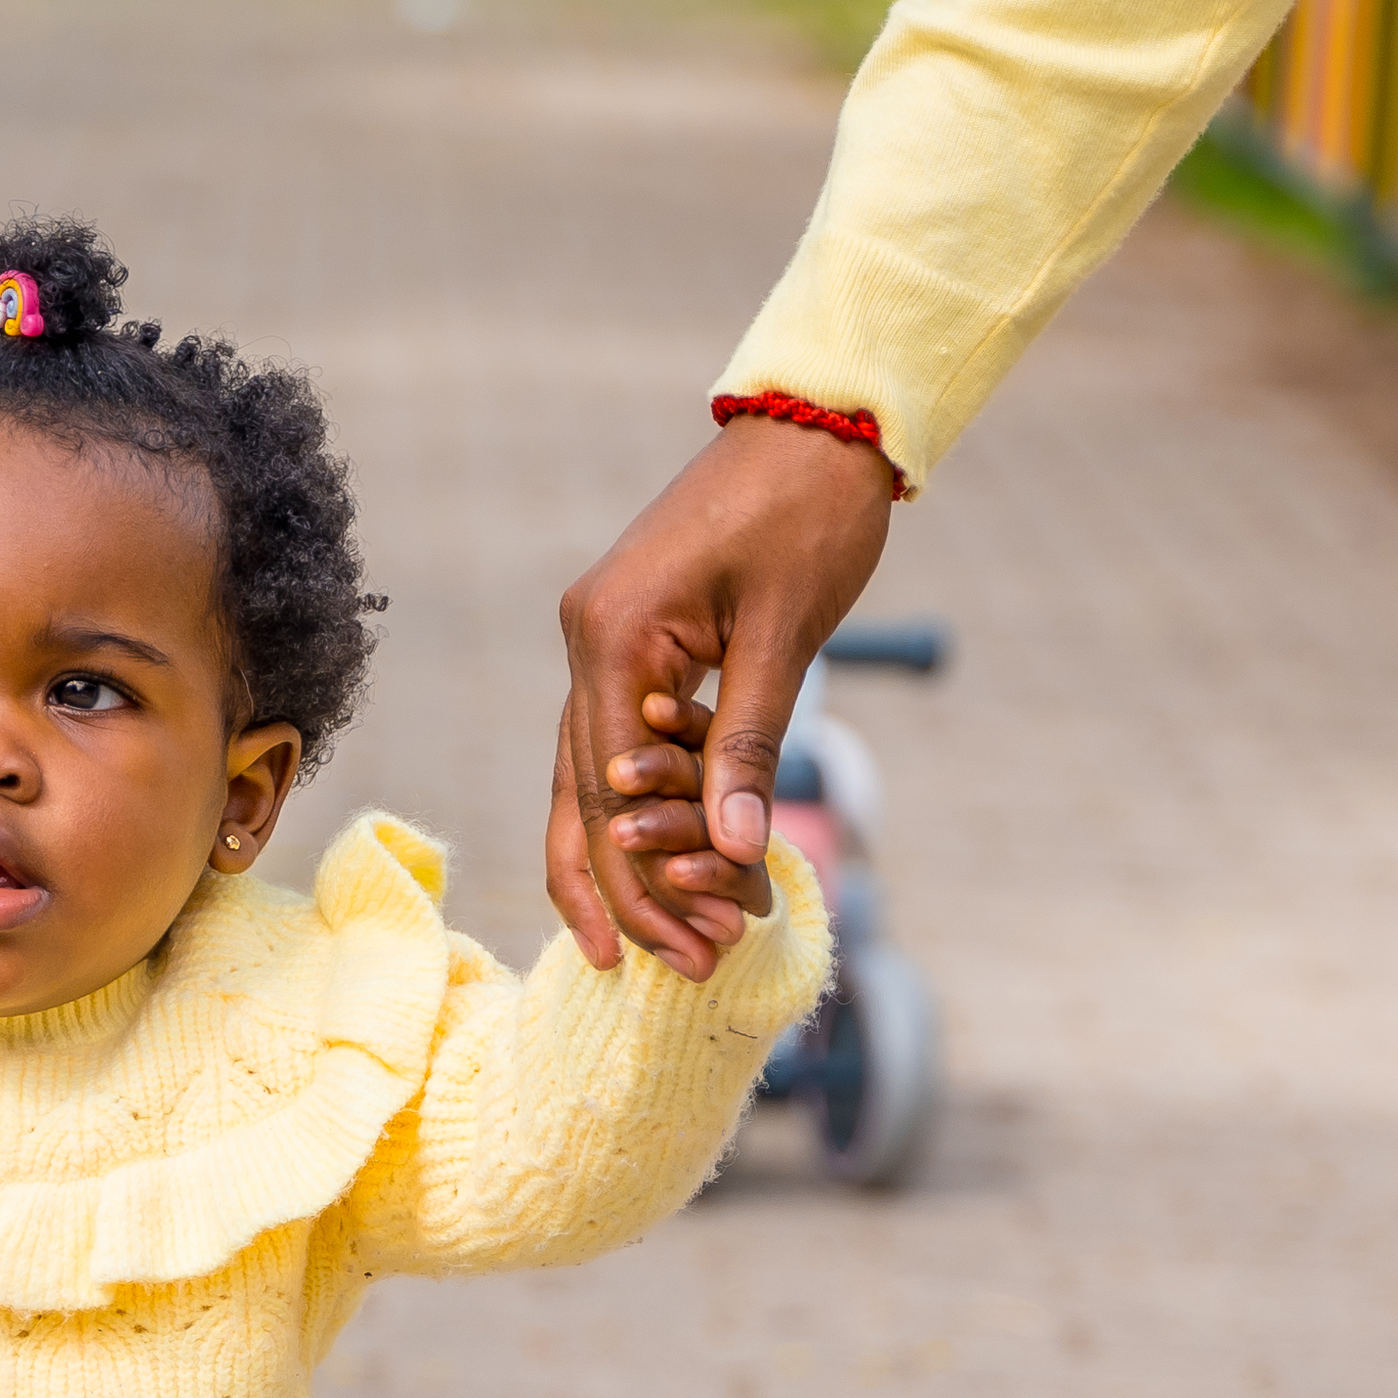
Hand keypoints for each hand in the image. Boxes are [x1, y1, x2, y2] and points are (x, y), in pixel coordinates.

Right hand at [549, 411, 894, 975]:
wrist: (814, 428)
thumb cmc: (809, 515)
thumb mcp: (787, 636)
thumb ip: (749, 747)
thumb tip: (732, 856)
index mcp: (613, 635)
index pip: (608, 790)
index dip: (646, 879)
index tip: (697, 947)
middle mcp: (587, 640)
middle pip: (583, 797)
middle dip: (632, 889)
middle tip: (686, 969)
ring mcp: (603, 640)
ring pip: (592, 778)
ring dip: (635, 860)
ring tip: (680, 942)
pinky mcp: (631, 641)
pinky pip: (623, 743)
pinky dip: (649, 806)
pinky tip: (675, 863)